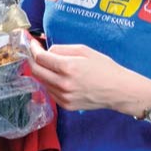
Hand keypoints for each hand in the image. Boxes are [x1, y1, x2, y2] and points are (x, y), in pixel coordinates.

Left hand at [29, 40, 148, 113]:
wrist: (119, 90)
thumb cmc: (104, 67)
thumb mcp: (84, 50)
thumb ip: (61, 49)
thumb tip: (46, 50)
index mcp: (68, 67)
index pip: (40, 58)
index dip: (33, 49)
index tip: (32, 44)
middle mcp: (63, 84)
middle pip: (36, 71)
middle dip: (33, 60)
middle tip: (36, 53)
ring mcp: (64, 97)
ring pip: (42, 81)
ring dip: (42, 72)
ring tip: (52, 65)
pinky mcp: (66, 105)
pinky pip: (50, 91)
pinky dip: (50, 82)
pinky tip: (60, 78)